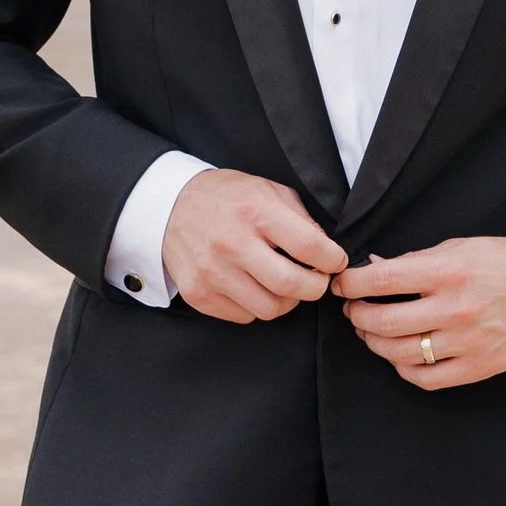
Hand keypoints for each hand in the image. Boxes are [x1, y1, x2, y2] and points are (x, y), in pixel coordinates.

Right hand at [162, 168, 345, 324]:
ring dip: (287, 301)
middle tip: (316, 281)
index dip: (333, 260)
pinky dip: (257, 306)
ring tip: (284, 285)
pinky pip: (244, 316)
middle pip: (292, 285)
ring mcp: (212, 272)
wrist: (170, 205)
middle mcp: (232, 243)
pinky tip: (254, 287)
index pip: (311, 247)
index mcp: (255, 211)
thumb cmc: (227, 197)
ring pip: (270, 309)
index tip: (335, 261)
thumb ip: (300, 218)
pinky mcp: (198, 293)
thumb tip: (326, 250)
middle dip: (316, 287)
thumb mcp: (267, 190)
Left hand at [337, 234, 505, 390]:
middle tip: (353, 309)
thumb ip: (415, 261)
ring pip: (399, 353)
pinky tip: (400, 355)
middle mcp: (456, 308)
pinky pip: (426, 378)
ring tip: (371, 332)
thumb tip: (373, 269)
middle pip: (383, 321)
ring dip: (374, 342)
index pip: (382, 281)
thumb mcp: (460, 247)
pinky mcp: (478, 367)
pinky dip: (403, 368)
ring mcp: (467, 342)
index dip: (351, 284)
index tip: (341, 284)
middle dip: (357, 315)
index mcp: (449, 271)